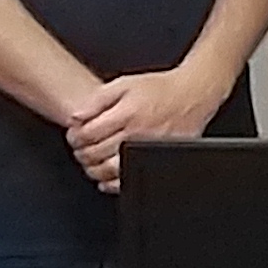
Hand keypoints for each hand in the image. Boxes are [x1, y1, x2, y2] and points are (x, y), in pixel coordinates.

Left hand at [63, 66, 228, 190]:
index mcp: (126, 115)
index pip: (87, 134)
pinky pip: (129, 180)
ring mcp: (147, 150)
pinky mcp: (157, 159)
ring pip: (109, 171)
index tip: (75, 135)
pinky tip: (109, 175)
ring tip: (92, 161)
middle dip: (81, 152)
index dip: (74, 137)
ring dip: (93, 169)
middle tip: (81, 148)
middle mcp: (136, 134)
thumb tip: (75, 117)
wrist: (192, 95)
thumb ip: (96, 100)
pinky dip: (113, 183)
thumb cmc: (160, 89)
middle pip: (95, 154)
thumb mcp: (124, 84)